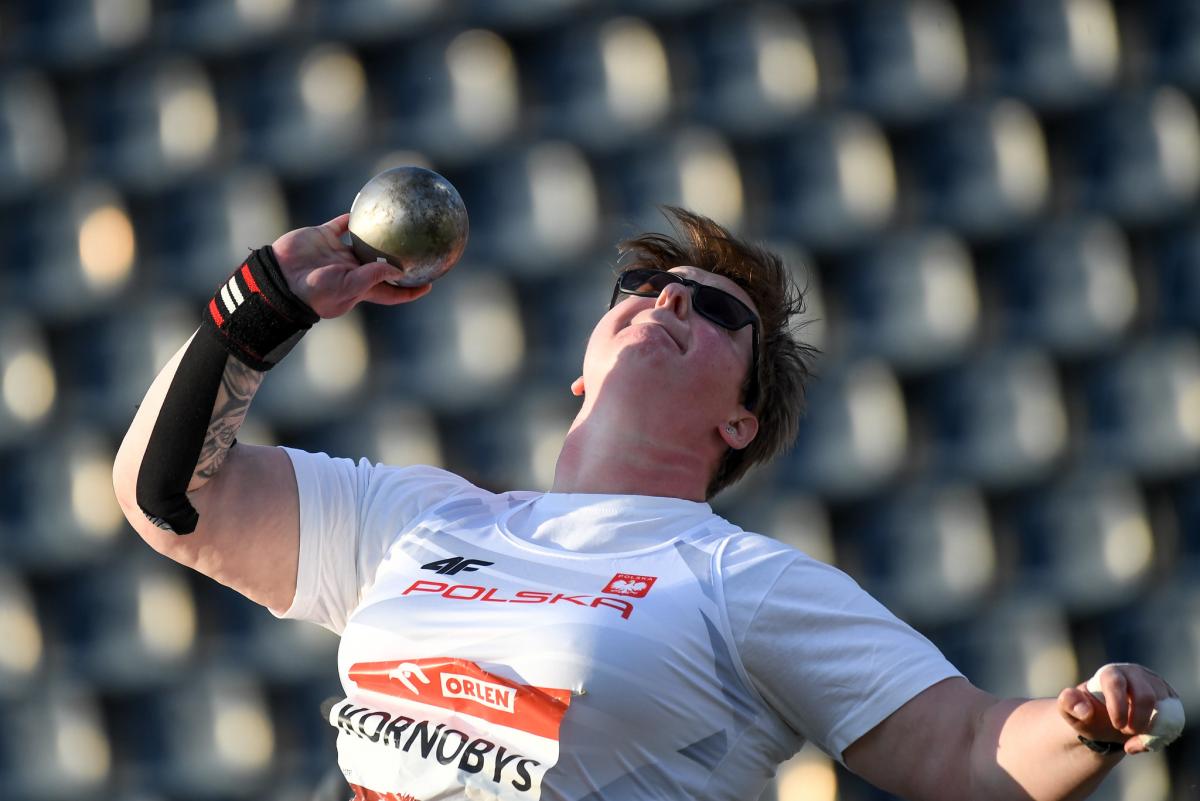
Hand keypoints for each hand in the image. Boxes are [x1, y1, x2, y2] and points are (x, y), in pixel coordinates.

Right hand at [270, 213, 431, 317]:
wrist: (279, 277)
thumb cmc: (313, 290)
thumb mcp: (346, 287)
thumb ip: (372, 276)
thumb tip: (399, 270)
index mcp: (360, 288)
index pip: (391, 292)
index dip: (410, 290)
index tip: (430, 283)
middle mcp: (352, 270)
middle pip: (382, 265)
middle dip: (399, 260)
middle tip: (420, 248)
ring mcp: (337, 253)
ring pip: (364, 241)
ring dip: (379, 233)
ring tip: (399, 220)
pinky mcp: (324, 236)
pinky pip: (343, 223)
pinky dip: (354, 215)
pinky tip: (369, 203)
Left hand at [1058, 663, 1181, 754]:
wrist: (1106, 721)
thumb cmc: (1089, 713)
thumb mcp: (1072, 712)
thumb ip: (1069, 705)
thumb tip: (1083, 709)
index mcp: (1110, 673)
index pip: (1116, 682)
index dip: (1117, 705)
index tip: (1116, 724)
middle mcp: (1134, 674)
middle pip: (1146, 695)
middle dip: (1138, 719)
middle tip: (1125, 731)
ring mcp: (1153, 684)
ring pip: (1163, 707)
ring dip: (1150, 729)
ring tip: (1132, 736)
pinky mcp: (1167, 698)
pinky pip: (1173, 716)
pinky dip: (1162, 733)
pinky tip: (1144, 739)